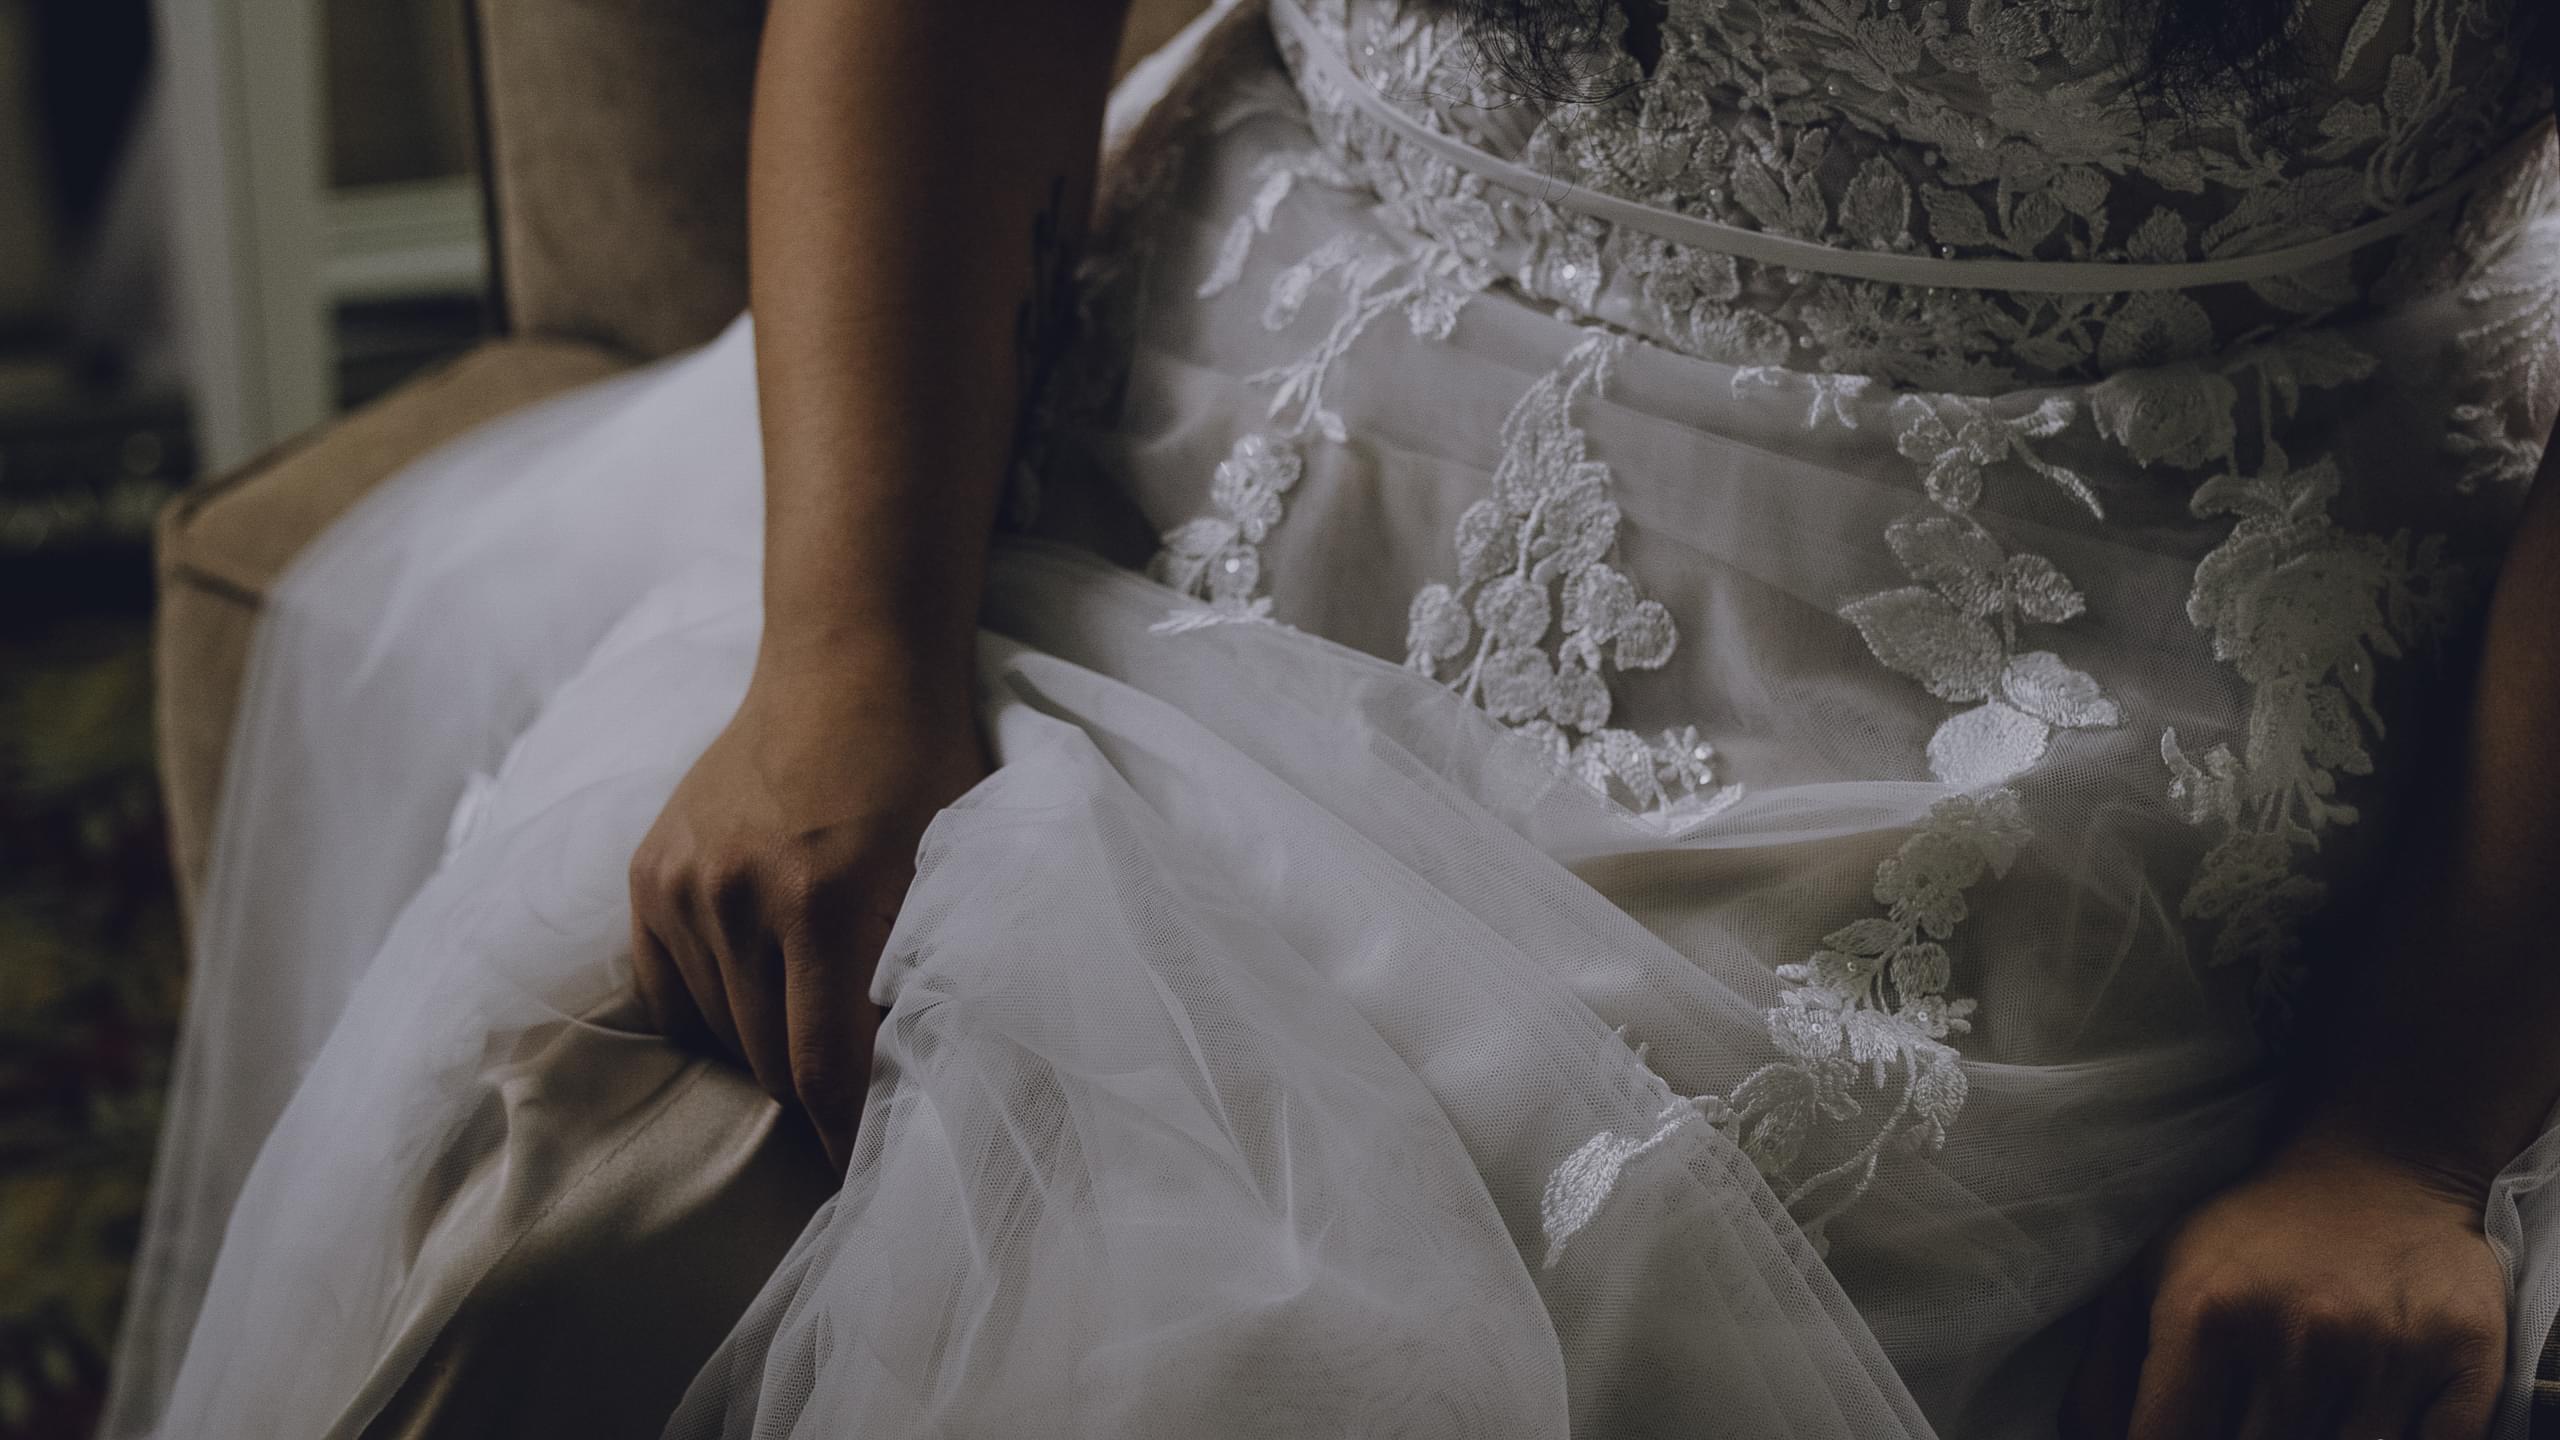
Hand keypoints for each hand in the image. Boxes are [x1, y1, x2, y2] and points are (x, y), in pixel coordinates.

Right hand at [628, 657, 987, 1169]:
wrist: (850, 664)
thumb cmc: (924, 771)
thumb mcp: (954, 869)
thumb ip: (926, 970)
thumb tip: (916, 1083)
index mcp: (825, 902)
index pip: (821, 1073)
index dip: (843, 1141)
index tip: (861, 1179)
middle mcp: (739, 897)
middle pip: (766, 1063)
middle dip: (813, 1094)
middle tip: (852, 1098)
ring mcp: (684, 885)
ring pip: (718, 1035)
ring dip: (762, 1048)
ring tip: (808, 1027)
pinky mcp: (649, 874)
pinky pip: (668, 992)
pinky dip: (710, 1012)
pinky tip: (754, 995)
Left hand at [2064, 1131, 2507, 1439]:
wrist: (2380, 1168)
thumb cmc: (2250, 1237)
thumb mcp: (2152, 1276)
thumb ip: (2106, 1373)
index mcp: (2206, 1314)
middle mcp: (2297, 1335)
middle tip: (2247, 1419)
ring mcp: (2385, 1353)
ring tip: (2298, 1412)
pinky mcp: (2463, 1359)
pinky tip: (2364, 1417)